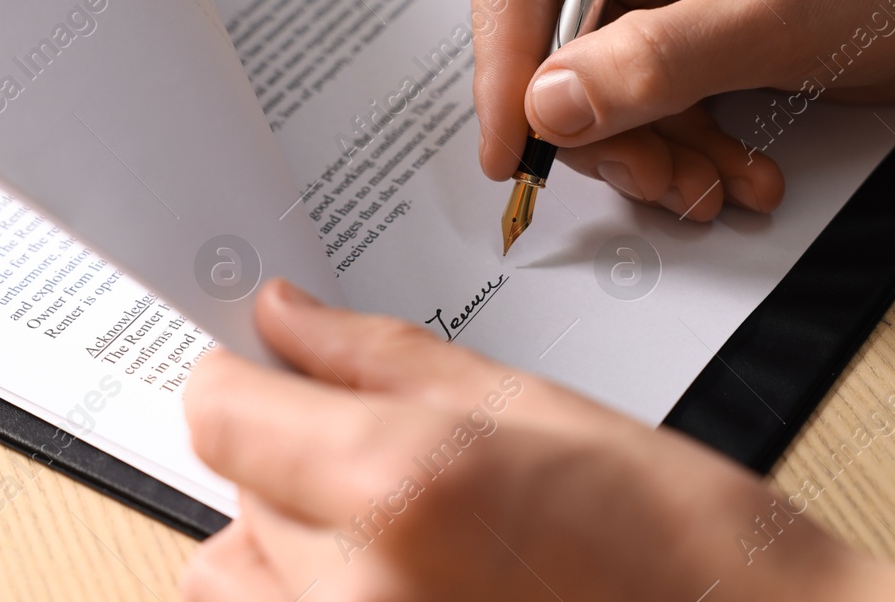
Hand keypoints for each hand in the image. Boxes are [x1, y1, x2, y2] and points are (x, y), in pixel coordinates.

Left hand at [182, 280, 894, 601]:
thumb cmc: (675, 536)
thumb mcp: (529, 402)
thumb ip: (380, 357)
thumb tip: (287, 320)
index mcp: (398, 486)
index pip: (219, 411)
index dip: (239, 375)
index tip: (262, 363)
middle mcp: (354, 591)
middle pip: (235, 487)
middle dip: (290, 450)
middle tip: (387, 442)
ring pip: (240, 572)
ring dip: (290, 533)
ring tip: (398, 522)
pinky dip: (311, 592)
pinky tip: (400, 573)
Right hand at [465, 0, 894, 217]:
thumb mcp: (771, 18)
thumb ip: (649, 64)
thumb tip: (548, 105)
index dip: (501, 56)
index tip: (514, 142)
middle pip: (558, 31)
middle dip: (597, 121)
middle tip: (645, 179)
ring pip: (604, 76)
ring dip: (648, 147)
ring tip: (706, 188)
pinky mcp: (701, 17)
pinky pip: (655, 92)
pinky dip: (685, 142)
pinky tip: (733, 173)